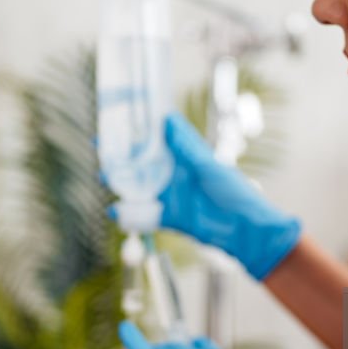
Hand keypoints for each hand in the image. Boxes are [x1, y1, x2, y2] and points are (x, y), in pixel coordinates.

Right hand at [114, 113, 300, 280]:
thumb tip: (167, 120)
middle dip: (125, 155)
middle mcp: (179, 173)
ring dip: (124, 181)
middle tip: (102, 147)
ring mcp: (174, 195)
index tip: (123, 117)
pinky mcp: (172, 216)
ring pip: (143, 185)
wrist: (245, 231)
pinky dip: (130, 213)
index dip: (144, 128)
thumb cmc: (234, 193)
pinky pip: (146, 214)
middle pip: (147, 161)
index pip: (163, 137)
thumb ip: (185, 147)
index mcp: (189, 156)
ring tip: (104, 175)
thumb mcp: (208, 166)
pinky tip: (114, 208)